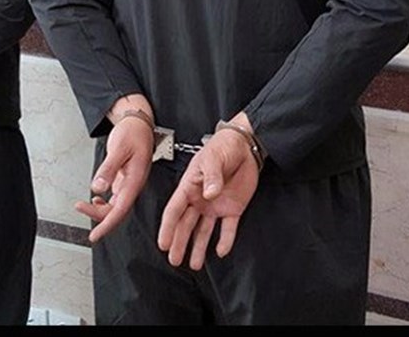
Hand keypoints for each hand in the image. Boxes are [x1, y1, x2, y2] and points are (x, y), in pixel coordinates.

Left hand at [75, 116, 153, 242]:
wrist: (139, 124)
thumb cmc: (133, 133)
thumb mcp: (119, 148)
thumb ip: (108, 169)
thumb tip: (97, 187)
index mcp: (135, 180)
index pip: (120, 209)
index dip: (107, 224)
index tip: (95, 234)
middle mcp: (133, 185)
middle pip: (117, 211)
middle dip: (98, 216)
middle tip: (80, 209)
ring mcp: (129, 183)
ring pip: (115, 206)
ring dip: (99, 209)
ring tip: (82, 205)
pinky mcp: (125, 179)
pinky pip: (115, 197)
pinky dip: (103, 201)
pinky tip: (96, 198)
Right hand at [157, 125, 259, 270]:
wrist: (245, 146)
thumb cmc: (223, 147)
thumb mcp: (213, 158)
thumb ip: (210, 176)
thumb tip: (208, 194)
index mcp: (189, 187)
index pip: (174, 210)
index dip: (168, 228)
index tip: (163, 243)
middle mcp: (200, 199)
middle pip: (186, 225)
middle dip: (179, 243)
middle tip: (174, 259)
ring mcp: (215, 205)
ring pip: (203, 231)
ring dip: (198, 247)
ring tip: (194, 264)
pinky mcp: (233, 208)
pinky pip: (227, 228)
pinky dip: (225, 241)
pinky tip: (220, 251)